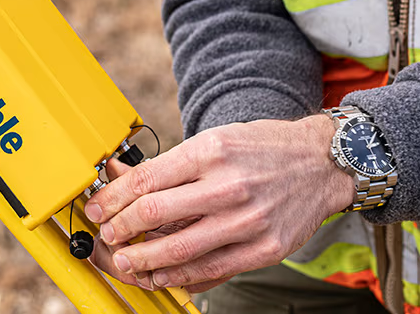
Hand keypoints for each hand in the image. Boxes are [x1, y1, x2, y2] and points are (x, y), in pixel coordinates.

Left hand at [83, 115, 354, 293]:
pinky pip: (213, 271)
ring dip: (144, 261)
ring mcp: (248, 221)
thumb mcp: (214, 141)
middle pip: (156, 214)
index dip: (113, 198)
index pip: (147, 179)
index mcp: (211, 151)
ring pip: (181, 250)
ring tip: (127, 263)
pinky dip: (182, 278)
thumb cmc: (263, 149)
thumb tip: (120, 177)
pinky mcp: (265, 249)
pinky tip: (164, 276)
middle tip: (106, 236)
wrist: (322, 163)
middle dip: (121, 230)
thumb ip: (170, 165)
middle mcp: (228, 185)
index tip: (97, 209)